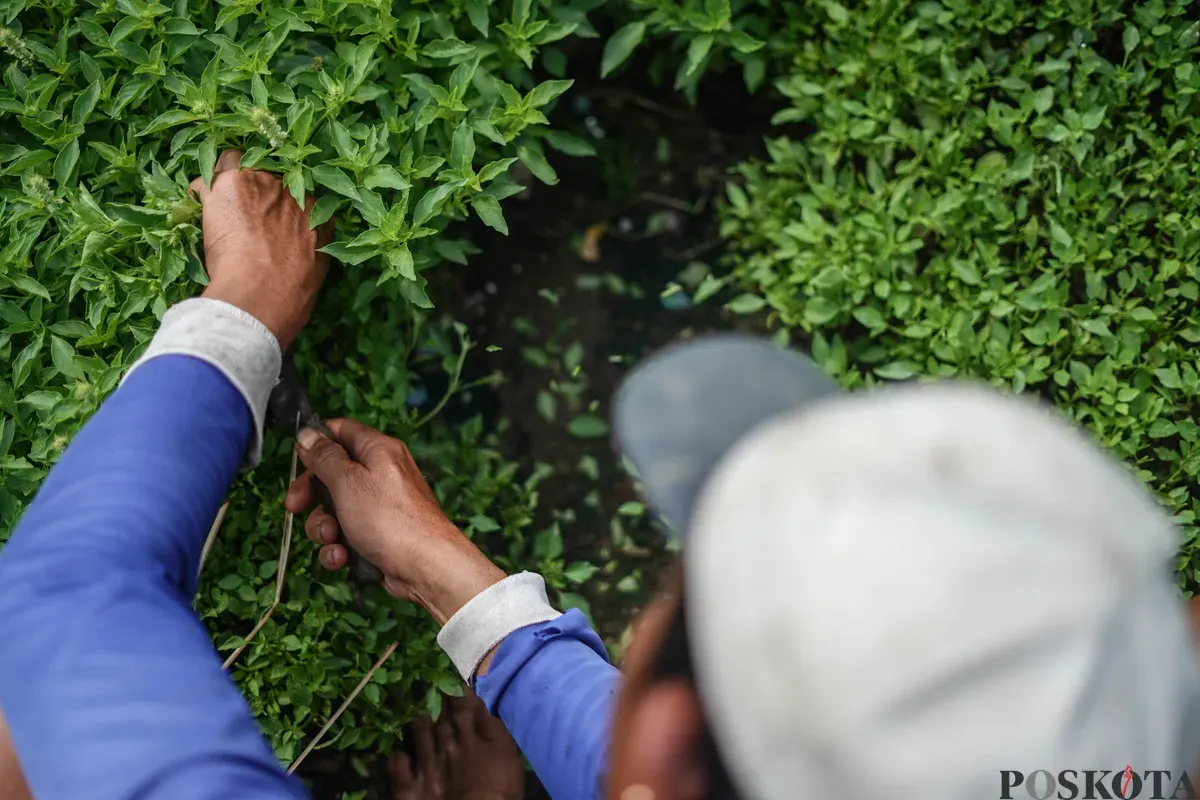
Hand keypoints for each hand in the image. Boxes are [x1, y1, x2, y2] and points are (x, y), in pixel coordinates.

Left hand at [190, 149, 332, 349]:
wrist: (262, 294)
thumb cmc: (290, 294)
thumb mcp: (315, 269)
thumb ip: (311, 247)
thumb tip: (301, 249)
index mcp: (316, 210)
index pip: (294, 193)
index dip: (277, 206)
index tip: (266, 221)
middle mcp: (291, 189)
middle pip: (265, 176)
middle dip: (252, 193)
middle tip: (240, 218)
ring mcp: (260, 182)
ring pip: (234, 166)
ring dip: (224, 186)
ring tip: (216, 211)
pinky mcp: (229, 184)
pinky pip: (205, 180)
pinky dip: (198, 194)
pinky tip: (196, 214)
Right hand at [284, 418, 505, 624]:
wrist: (425, 566)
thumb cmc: (391, 519)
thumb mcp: (348, 481)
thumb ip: (324, 457)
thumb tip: (308, 434)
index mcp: (378, 451)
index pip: (341, 431)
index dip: (316, 441)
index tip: (298, 459)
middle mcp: (381, 475)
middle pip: (331, 475)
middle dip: (311, 495)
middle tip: (295, 506)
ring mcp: (379, 507)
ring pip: (334, 510)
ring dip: (323, 527)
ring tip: (332, 538)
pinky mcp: (377, 535)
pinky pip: (346, 536)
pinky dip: (339, 548)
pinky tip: (342, 557)